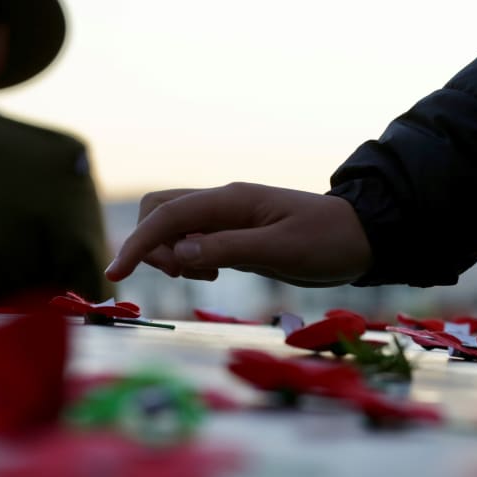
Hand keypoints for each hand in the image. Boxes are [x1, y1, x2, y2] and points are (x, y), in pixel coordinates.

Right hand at [105, 182, 371, 286]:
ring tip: (202, 276)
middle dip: (152, 244)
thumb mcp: (283, 250)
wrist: (361, 238)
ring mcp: (226, 217)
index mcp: (231, 200)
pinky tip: (210, 273)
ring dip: (169, 252)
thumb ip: (229, 249)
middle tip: (182, 275)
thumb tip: (178, 253)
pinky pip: (191, 238)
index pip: (167, 216)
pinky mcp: (232, 234)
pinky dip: (186, 256)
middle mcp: (222, 203)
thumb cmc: (328, 242)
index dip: (137, 244)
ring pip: (172, 224)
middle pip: (159, 210)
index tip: (116, 275)